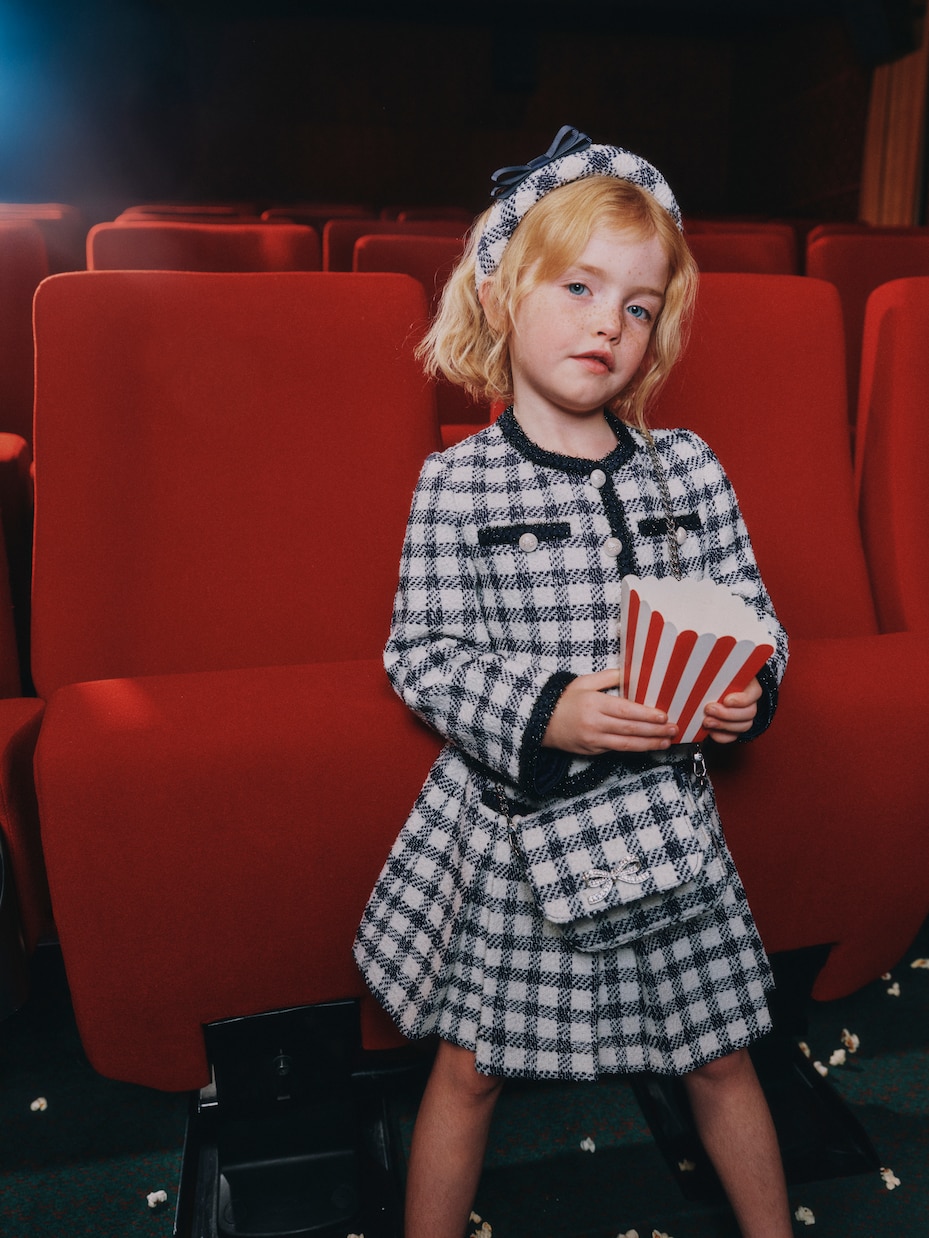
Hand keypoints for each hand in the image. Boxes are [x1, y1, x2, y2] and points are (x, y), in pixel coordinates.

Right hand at [542, 668, 677, 754]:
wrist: (540, 723)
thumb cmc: (562, 700)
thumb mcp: (583, 682)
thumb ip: (608, 677)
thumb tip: (630, 671)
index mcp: (594, 704)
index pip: (626, 711)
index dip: (646, 715)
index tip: (663, 715)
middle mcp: (595, 724)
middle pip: (630, 730)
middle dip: (655, 731)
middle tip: (673, 729)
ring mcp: (593, 741)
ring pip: (627, 745)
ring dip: (649, 744)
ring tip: (666, 742)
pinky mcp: (592, 751)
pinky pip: (617, 750)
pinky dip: (634, 748)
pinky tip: (647, 746)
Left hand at [701, 677, 760, 743]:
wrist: (714, 686)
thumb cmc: (716, 676)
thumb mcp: (719, 672)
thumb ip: (716, 673)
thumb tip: (707, 672)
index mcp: (750, 685)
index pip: (754, 693)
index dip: (741, 700)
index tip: (726, 700)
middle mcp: (750, 701)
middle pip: (749, 712)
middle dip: (727, 714)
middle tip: (709, 709)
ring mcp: (745, 715)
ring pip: (744, 725)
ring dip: (724, 725)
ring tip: (706, 721)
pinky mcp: (736, 727)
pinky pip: (734, 736)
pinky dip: (722, 736)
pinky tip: (711, 732)